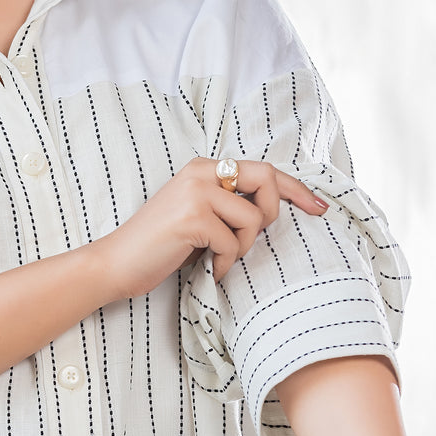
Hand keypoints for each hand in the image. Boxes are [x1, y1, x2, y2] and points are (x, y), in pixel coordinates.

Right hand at [94, 156, 328, 300]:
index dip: (296, 189)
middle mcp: (202, 172)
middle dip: (270, 215)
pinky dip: (224, 264)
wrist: (116, 262)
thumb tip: (273, 210)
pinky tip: (207, 268)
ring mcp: (197, 193)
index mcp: (205, 168)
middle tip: (252, 239)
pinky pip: (232, 243)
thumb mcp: (198, 214)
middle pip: (267, 181)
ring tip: (217, 257)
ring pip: (252, 220)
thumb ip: (229, 204)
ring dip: (241, 248)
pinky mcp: (193, 217)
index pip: (263, 170)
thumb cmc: (159, 245)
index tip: (318, 207)